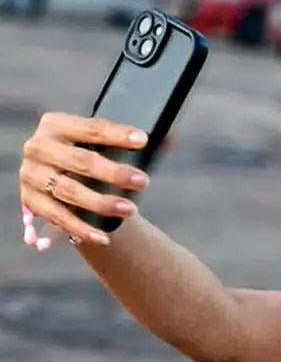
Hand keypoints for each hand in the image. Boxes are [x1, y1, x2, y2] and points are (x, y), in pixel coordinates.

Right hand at [19, 112, 149, 248]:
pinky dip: (82, 229)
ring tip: (130, 210)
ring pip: (70, 191)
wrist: (58, 177)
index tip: (142, 140)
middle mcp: (38, 147)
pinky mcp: (31, 201)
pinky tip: (104, 238)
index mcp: (56, 124)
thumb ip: (128, 140)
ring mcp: (31, 175)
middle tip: (143, 181)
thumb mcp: (100, 143)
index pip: (90, 129)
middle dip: (114, 173)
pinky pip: (59, 217)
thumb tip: (168, 138)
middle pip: (81, 161)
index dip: (117, 134)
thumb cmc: (87, 155)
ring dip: (102, 203)